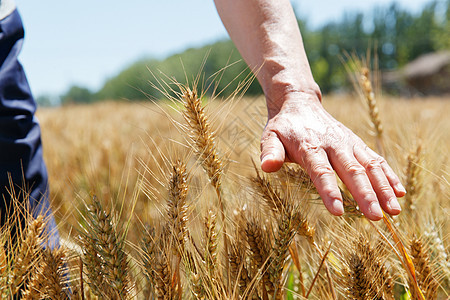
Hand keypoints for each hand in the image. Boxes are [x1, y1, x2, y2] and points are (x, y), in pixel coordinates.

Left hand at [260, 91, 405, 220]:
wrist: (300, 104)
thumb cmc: (283, 127)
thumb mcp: (270, 136)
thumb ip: (270, 151)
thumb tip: (268, 167)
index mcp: (310, 146)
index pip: (320, 171)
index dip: (329, 191)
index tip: (338, 212)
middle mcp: (333, 144)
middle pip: (351, 171)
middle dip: (365, 194)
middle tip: (376, 217)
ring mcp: (348, 143)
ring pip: (369, 166)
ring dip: (383, 188)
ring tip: (394, 211)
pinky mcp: (357, 143)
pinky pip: (375, 159)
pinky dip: (388, 175)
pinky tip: (399, 192)